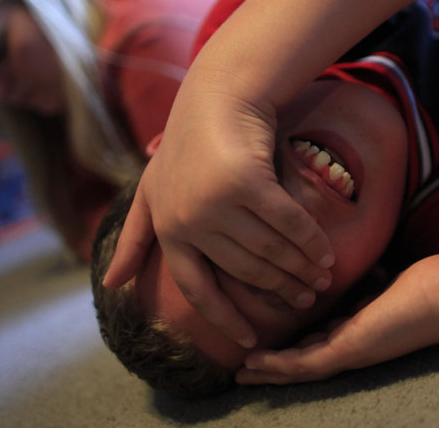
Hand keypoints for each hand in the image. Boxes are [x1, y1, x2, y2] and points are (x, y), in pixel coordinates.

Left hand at [103, 79, 334, 347]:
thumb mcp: (150, 191)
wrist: (217, 97)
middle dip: (279, 289)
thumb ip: (135, 238)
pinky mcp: (248, 183)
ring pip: (270, 251)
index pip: (197, 289)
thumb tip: (111, 285)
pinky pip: (289, 224)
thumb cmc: (185, 146)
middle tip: (304, 298)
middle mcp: (190, 222)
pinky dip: (311, 241)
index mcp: (168, 231)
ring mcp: (218, 203)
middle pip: (245, 272)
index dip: (226, 319)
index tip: (252, 341)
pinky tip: (326, 253)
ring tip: (320, 278)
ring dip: (300, 269)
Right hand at [236, 255, 438, 383]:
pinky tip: (256, 361)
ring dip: (270, 371)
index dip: (295, 345)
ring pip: (302, 369)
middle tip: (246, 369)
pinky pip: (309, 362)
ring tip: (241, 371)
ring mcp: (356, 352)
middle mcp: (358, 348)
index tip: (272, 341)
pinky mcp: (354, 348)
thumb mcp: (390, 284)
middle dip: (276, 365)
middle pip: (308, 361)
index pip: (322, 343)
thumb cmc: (432, 285)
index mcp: (364, 332)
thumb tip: (369, 275)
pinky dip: (280, 365)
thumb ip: (373, 286)